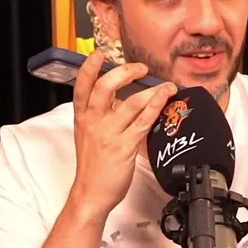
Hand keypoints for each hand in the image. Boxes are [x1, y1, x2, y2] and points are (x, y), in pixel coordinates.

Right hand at [70, 49, 176, 217]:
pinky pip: (143, 121)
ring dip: (151, 90)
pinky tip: (165, 98)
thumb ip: (101, 115)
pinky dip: (156, 106)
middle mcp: (93, 122)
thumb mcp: (88, 134)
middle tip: (140, 68)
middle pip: (105, 87)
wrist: (91, 193)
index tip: (100, 54)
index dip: (90, 67)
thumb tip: (121, 97)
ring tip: (166, 85)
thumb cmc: (93, 165)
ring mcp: (109, 134)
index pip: (82, 86)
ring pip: (130, 102)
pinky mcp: (124, 147)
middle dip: (124, 72)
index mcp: (82, 117)